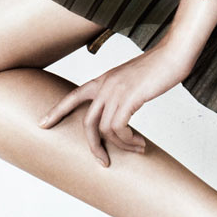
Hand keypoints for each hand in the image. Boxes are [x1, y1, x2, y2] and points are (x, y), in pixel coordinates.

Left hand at [37, 43, 190, 166]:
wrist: (174, 54)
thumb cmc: (158, 68)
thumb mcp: (131, 80)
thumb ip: (120, 93)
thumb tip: (119, 114)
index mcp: (103, 79)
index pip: (73, 96)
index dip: (56, 111)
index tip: (42, 124)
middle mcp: (105, 85)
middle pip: (87, 123)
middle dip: (94, 146)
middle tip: (104, 162)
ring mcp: (116, 91)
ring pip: (105, 130)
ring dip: (122, 146)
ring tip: (138, 148)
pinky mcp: (129, 98)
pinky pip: (119, 128)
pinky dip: (128, 141)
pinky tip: (140, 142)